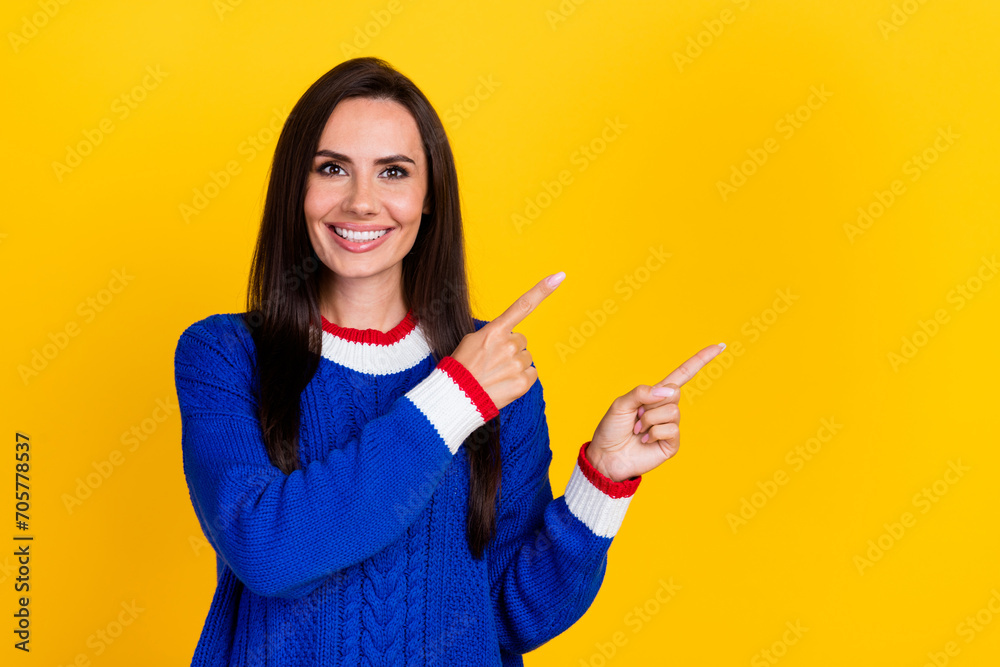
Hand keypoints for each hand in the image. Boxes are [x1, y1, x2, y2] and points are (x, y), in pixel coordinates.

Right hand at [450, 272, 564, 411]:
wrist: (457, 397)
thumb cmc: (461, 368)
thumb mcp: (471, 341)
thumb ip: (494, 334)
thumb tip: (508, 338)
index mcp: (495, 330)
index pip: (522, 305)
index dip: (542, 290)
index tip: (559, 276)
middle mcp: (509, 344)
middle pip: (521, 341)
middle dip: (511, 350)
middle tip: (492, 362)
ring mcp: (517, 364)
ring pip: (526, 359)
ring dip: (515, 365)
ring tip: (496, 374)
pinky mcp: (523, 382)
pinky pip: (531, 374)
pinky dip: (521, 379)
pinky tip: (505, 383)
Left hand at [586, 344, 724, 481]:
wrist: (606, 457)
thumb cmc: (611, 429)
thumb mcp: (621, 404)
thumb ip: (642, 392)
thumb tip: (669, 390)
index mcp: (655, 395)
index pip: (682, 375)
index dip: (700, 360)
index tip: (719, 346)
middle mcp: (666, 409)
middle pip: (674, 393)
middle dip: (651, 404)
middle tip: (636, 416)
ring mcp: (671, 426)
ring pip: (672, 412)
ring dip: (649, 420)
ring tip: (638, 430)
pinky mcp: (672, 444)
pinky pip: (671, 430)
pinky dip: (654, 434)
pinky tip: (645, 441)